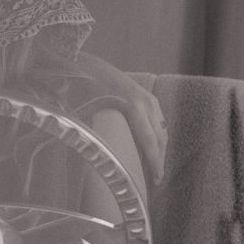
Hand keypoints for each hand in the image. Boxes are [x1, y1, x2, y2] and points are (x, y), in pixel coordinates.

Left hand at [78, 54, 165, 184]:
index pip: (150, 141)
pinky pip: (157, 120)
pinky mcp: (146, 95)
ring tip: (154, 167)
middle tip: (156, 180)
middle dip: (159, 159)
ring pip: (161, 129)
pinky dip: (157, 135)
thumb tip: (96, 158)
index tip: (157, 180)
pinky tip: (151, 147)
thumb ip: (92, 133)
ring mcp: (148, 97)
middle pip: (160, 137)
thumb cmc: (81, 87)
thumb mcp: (85, 112)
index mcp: (133, 107)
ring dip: (159, 148)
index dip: (154, 162)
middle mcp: (145, 102)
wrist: (82, 62)